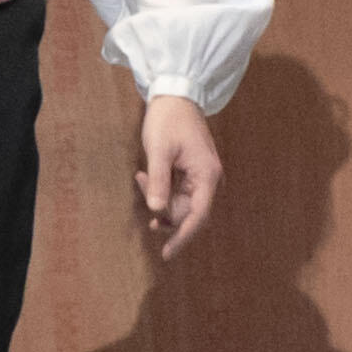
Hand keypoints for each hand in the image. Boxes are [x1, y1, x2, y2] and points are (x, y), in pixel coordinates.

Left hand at [139, 96, 222, 260]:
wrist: (175, 97)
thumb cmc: (168, 121)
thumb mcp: (159, 151)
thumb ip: (158, 182)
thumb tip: (157, 212)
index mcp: (208, 176)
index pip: (198, 217)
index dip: (182, 237)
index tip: (165, 254)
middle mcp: (210, 180)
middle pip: (188, 213)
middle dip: (163, 210)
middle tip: (142, 182)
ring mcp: (202, 178)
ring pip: (179, 204)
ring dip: (158, 198)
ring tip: (142, 175)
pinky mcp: (192, 175)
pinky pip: (176, 193)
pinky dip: (160, 190)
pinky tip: (145, 175)